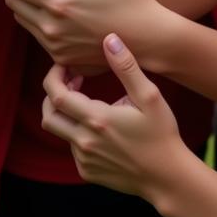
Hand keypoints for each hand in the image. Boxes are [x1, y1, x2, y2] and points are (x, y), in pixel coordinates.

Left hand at [4, 0, 175, 67]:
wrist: (147, 37)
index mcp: (60, 3)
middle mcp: (52, 28)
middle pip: (13, 5)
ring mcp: (55, 47)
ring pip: (22, 22)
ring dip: (24, 5)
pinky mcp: (61, 58)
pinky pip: (37, 37)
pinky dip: (38, 22)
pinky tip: (53, 9)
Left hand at [42, 36, 188, 199]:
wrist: (167, 177)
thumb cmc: (161, 133)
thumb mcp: (149, 96)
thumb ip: (127, 67)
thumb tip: (110, 39)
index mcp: (97, 119)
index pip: (57, 96)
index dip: (54, 77)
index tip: (65, 66)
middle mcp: (84, 142)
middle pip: (49, 115)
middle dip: (53, 94)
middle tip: (72, 80)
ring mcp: (84, 160)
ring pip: (61, 132)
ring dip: (68, 113)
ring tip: (89, 99)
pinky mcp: (87, 172)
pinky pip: (72, 147)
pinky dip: (78, 131)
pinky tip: (100, 125)